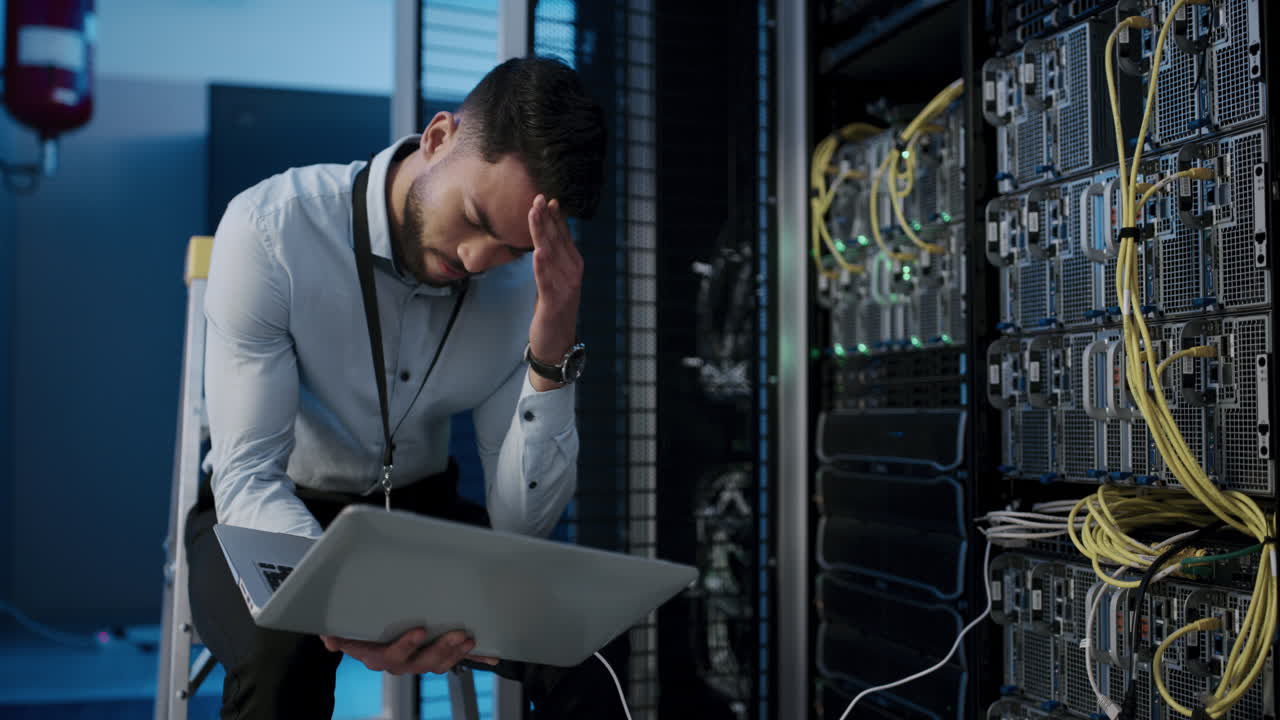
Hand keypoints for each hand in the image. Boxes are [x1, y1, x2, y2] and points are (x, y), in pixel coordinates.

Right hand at [321, 629, 498, 674]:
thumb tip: (329, 640)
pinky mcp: (435, 653)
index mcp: (377, 655)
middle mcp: (399, 661)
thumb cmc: (355, 625)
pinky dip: (475, 658)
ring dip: (457, 654)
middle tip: (457, 635)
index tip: (419, 630)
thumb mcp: (342, 627)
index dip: (406, 646)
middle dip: (441, 650)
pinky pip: (456, 659)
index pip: (392, 656)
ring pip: (439, 663)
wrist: (360, 629)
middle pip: (421, 663)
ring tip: (469, 640)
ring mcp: (418, 659)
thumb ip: (336, 631)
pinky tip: (491, 656)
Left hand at [526, 195, 582, 391]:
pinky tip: (537, 252)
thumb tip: (544, 238)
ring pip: (550, 254)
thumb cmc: (554, 310)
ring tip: (534, 214)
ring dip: (541, 233)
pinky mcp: (554, 302)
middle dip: (546, 218)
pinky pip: (546, 280)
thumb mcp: (555, 279)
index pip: (563, 236)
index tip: (546, 199)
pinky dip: (542, 266)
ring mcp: (565, 287)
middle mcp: (573, 273)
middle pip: (556, 240)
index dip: (554, 217)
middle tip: (537, 198)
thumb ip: (552, 260)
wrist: (557, 343)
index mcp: (574, 265)